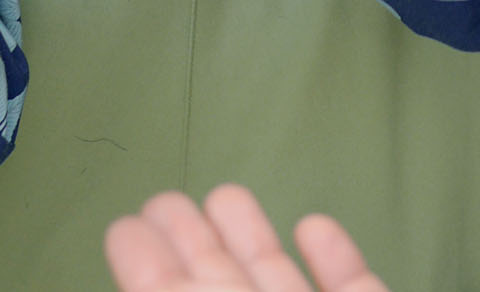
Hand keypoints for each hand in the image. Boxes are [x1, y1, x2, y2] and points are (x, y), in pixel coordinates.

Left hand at [105, 187, 388, 291]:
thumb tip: (139, 274)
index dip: (147, 268)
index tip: (125, 228)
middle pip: (222, 290)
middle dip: (193, 245)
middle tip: (162, 200)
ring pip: (281, 284)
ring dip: (254, 241)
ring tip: (225, 196)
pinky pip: (354, 286)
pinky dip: (337, 257)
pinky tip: (315, 226)